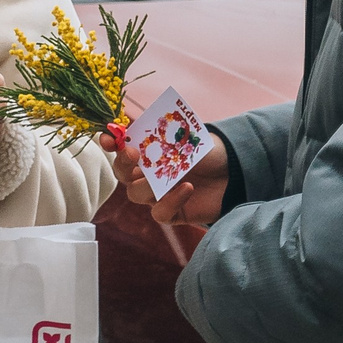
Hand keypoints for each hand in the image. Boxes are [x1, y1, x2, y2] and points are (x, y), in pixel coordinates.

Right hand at [96, 126, 229, 228]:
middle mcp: (147, 175)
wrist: (234, 171)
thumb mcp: (187, 137)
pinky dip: (171, 201)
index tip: (108, 139)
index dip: (110, 143)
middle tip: (133, 154)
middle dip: (122, 164)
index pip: (120, 148)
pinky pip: (160, 212)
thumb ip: (165, 135)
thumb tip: (141, 129)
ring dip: (148, 184)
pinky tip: (188, 189)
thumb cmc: (208, 152)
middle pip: (121, 174)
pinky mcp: (172, 213)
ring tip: (172, 174)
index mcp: (147, 152)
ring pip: (136, 194)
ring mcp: (157, 195)